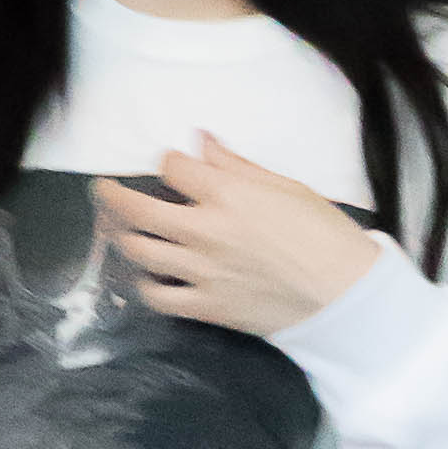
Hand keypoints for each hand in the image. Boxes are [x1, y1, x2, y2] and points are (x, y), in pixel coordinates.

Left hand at [95, 138, 380, 339]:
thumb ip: (236, 165)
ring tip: (120, 229)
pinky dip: (145, 284)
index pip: (172, 168)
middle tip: (102, 190)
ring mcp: (202, 272)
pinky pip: (157, 297)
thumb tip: (202, 141)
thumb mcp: (285, 187)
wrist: (345, 293)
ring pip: (139, 251)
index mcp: (228, 196)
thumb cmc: (323, 234)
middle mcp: (206, 232)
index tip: (167, 163)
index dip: (166, 161)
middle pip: (136, 210)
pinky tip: (148, 275)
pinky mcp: (207, 307)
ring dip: (122, 237)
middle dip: (111, 195)